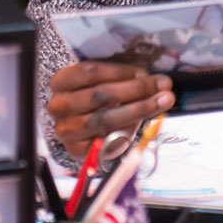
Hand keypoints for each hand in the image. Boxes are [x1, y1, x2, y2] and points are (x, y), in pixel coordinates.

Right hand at [46, 60, 173, 158]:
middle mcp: (59, 106)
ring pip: (105, 119)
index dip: (120, 71)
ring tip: (163, 101)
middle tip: (164, 85)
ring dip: (139, 109)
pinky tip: (144, 122)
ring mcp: (66, 130)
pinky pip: (106, 141)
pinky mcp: (77, 151)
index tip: (145, 72)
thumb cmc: (92, 98)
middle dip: (137, 89)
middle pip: (100, 95)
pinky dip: (128, 131)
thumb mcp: (99, 82)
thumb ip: (118, 78)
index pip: (90, 72)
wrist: (76, 127)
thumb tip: (149, 78)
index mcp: (60, 82)